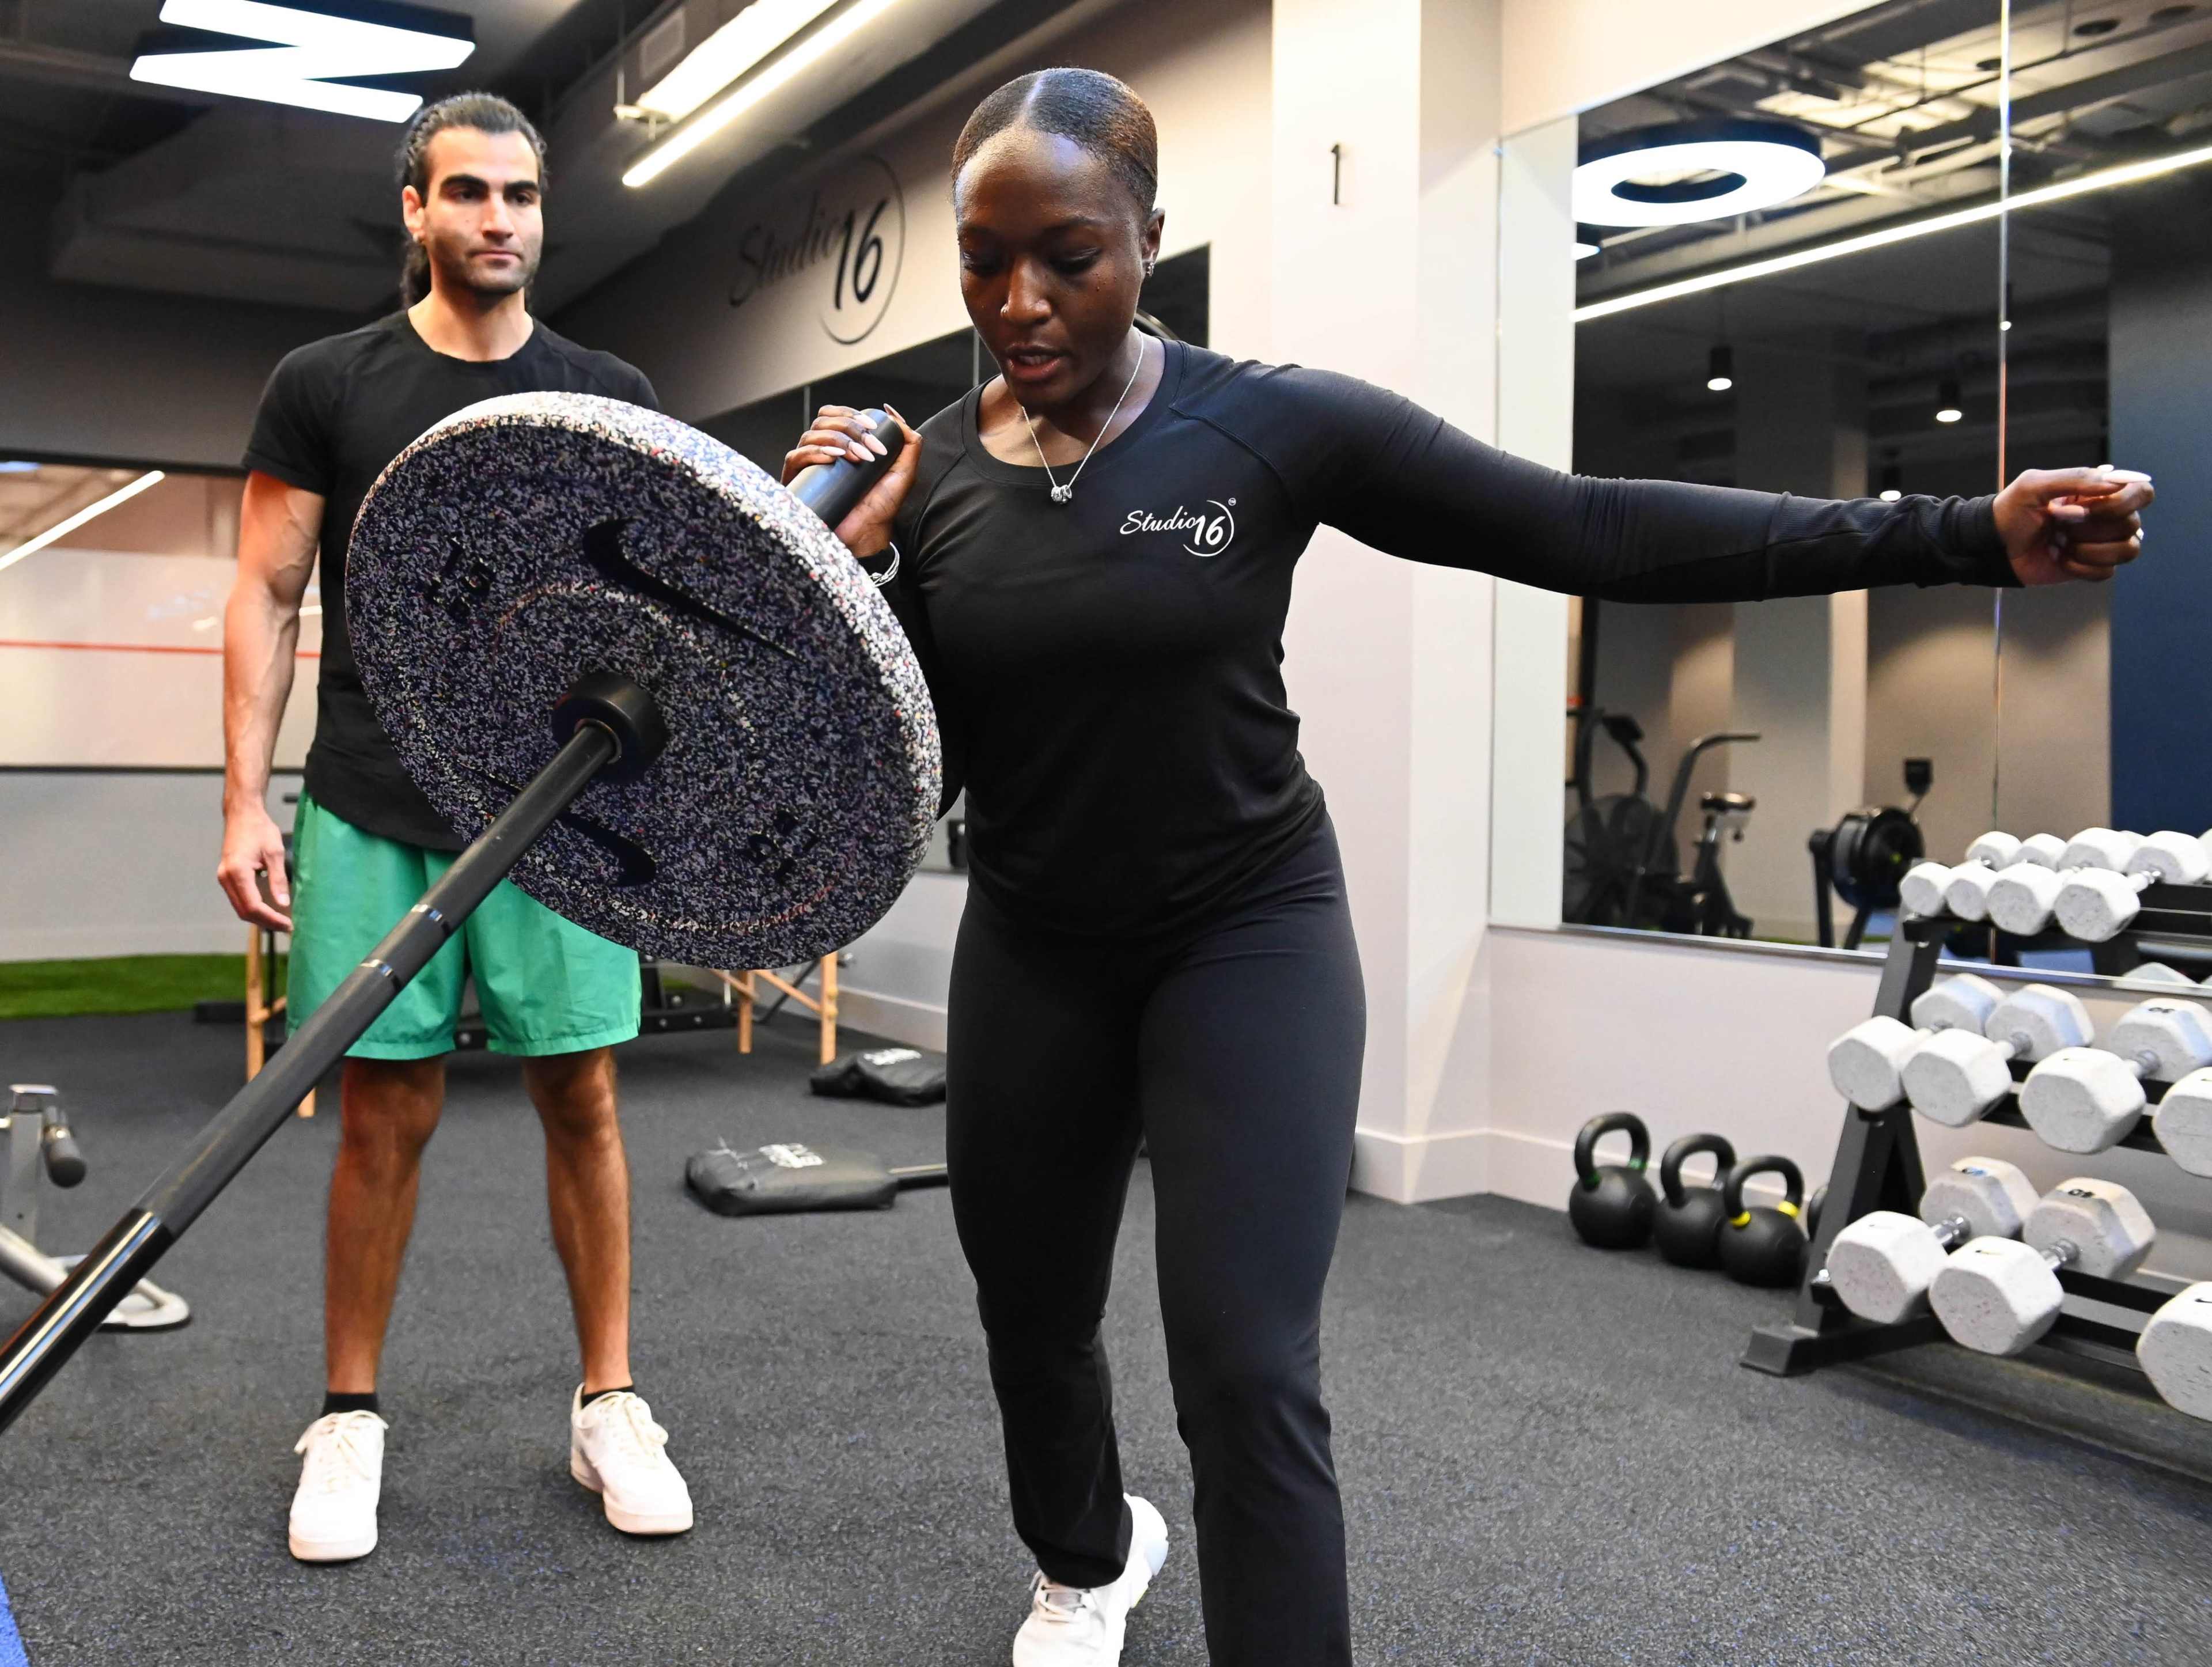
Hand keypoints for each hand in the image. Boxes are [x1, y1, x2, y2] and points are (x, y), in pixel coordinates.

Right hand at [217, 804, 292, 929]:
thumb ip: (278, 879)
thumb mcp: (275, 852)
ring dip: (259, 918)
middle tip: (288, 927)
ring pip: (240, 907)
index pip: (253, 906)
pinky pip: (238, 899)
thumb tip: (283, 904)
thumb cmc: (260, 829)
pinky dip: (253, 908)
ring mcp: (223, 878)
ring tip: (281, 921)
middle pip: (244, 911)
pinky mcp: (227, 876)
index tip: (289, 924)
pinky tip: (270, 910)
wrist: (242, 814)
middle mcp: (225, 877)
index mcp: (237, 872)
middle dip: (266, 922)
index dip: (271, 919)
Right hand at [781, 404, 923, 557]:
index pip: (834, 414)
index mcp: (841, 445)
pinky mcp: (796, 481)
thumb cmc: (882, 506)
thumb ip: (908, 442)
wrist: (868, 533)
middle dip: (849, 428)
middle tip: (869, 448)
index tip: (871, 426)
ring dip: (837, 440)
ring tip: (857, 458)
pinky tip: (832, 458)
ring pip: (810, 435)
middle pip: (823, 421)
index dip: (851, 414)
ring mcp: (807, 466)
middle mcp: (822, 451)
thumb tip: (891, 414)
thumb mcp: (903, 471)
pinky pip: (795, 457)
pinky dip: (814, 453)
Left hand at [1991, 465, 2151, 585]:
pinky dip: (2079, 567)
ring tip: (2059, 543)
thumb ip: (2076, 478)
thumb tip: (2115, 483)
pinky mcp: (2092, 567)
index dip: (2121, 503)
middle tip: (2059, 524)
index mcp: (2100, 492)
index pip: (2142, 493)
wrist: (1994, 547)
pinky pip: (2106, 572)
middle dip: (2090, 527)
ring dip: (2088, 549)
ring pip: (2127, 550)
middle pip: (2132, 524)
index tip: (2087, 507)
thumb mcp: (2034, 485)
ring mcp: (2102, 543)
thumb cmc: (2011, 511)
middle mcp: (2108, 517)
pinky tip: (2058, 558)